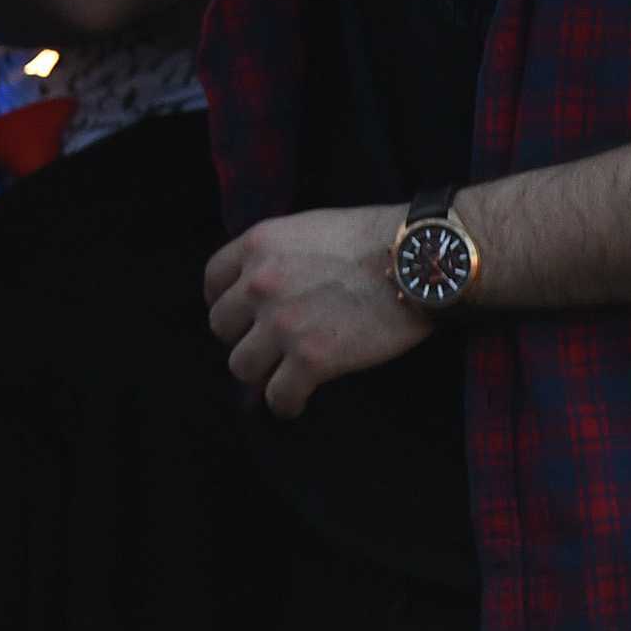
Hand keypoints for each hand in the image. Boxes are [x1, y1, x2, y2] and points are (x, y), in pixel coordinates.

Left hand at [204, 204, 430, 415]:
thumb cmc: (374, 239)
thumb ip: (277, 254)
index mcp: (257, 245)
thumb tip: (261, 283)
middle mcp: (260, 283)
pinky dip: (285, 403)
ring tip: (282, 374)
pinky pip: (277, 397)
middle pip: (222, 327)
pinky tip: (296, 402)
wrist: (418, 259)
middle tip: (268, 345)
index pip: (212, 281)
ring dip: (261, 373)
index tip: (240, 317)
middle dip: (244, 337)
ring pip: (241, 366)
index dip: (225, 301)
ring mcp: (282, 323)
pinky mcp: (311, 359)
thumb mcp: (309, 227)